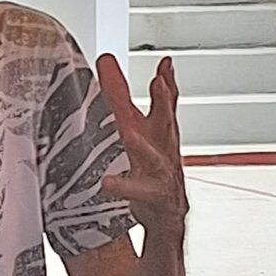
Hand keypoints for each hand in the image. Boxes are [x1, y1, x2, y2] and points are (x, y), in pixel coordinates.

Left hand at [96, 53, 187, 240]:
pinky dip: (123, 186)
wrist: (167, 217)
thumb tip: (107, 59)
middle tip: (159, 83)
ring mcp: (159, 174)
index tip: (165, 64)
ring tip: (129, 133)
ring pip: (153, 158)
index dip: (167, 83)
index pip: (167, 103)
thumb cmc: (155, 169)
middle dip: (164, 102)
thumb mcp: (141, 130)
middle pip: (166, 122)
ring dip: (142, 145)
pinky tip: (107, 182)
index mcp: (161, 132)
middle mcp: (163, 150)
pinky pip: (137, 192)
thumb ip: (123, 96)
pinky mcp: (151, 198)